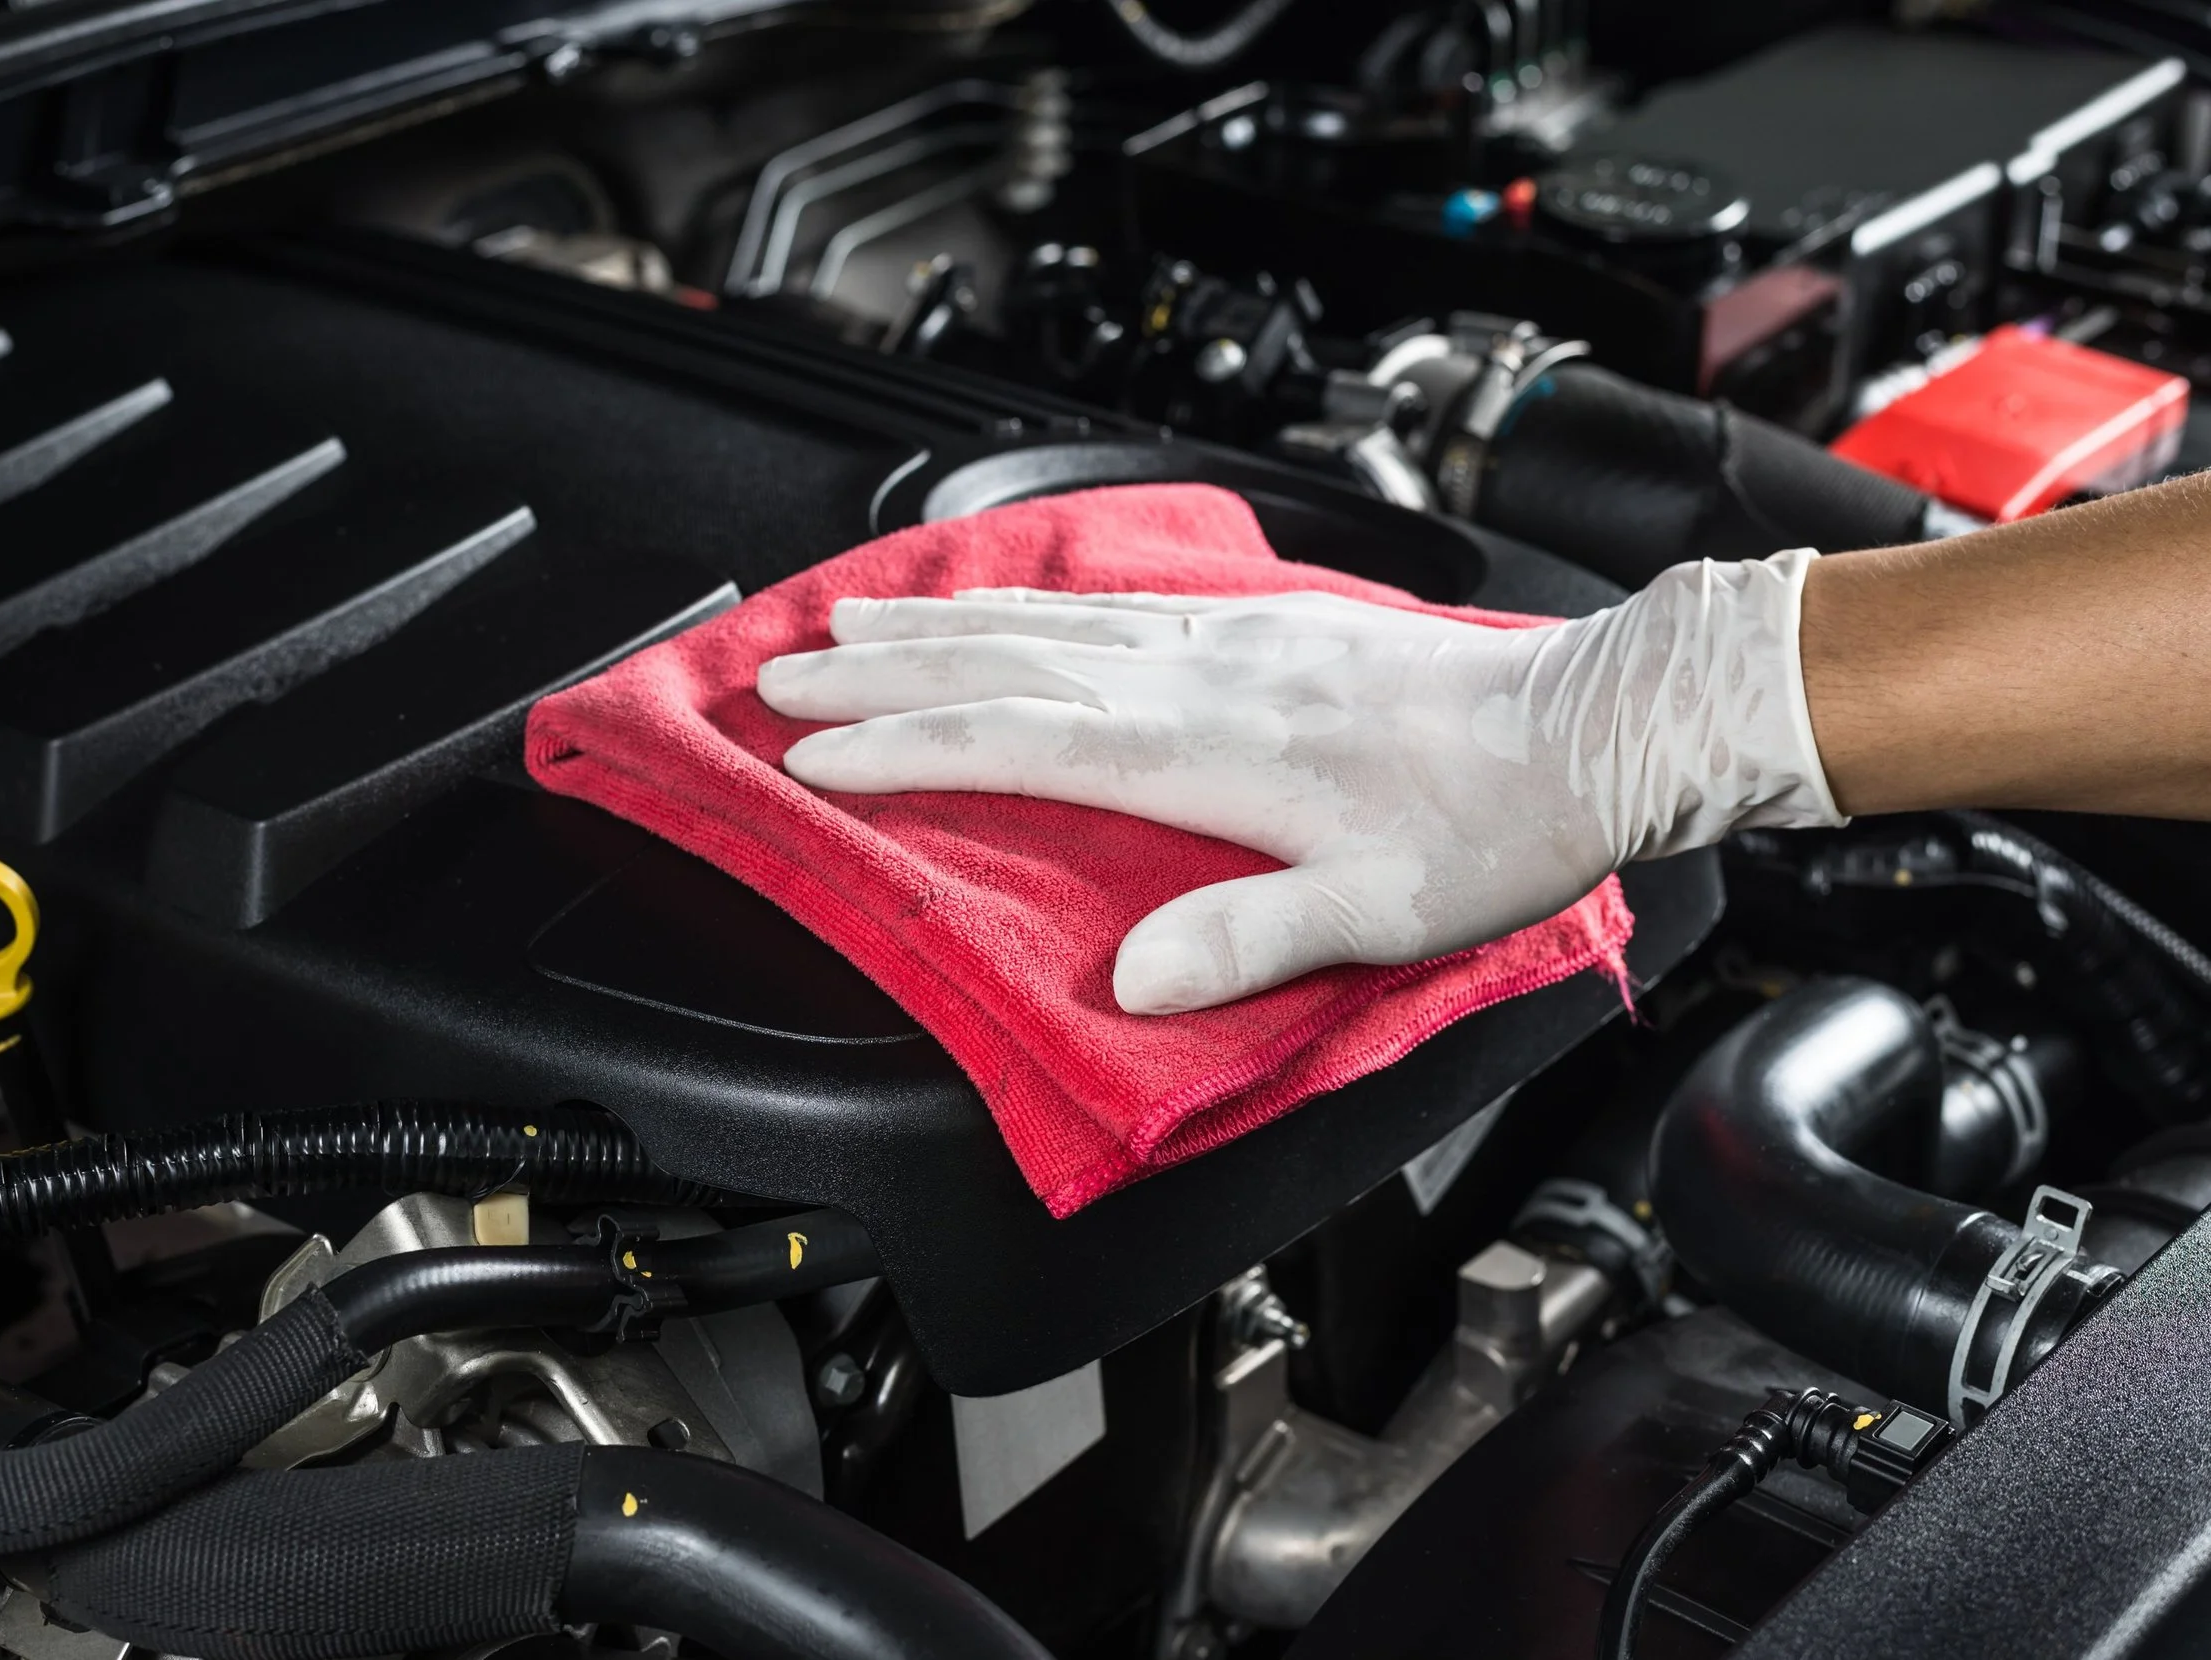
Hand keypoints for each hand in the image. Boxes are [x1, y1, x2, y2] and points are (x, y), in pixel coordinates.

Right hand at [757, 552, 1842, 1013]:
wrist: (1591, 724)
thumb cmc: (1491, 827)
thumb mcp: (1381, 913)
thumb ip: (1251, 939)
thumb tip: (1129, 980)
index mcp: (1208, 748)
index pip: (1017, 739)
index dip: (903, 747)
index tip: (812, 751)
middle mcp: (1200, 675)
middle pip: (1006, 662)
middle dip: (881, 669)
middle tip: (779, 671)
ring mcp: (1227, 636)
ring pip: (1048, 616)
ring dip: (938, 618)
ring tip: (851, 613)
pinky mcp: (1261, 621)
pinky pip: (1113, 595)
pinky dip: (1031, 594)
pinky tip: (1006, 596)